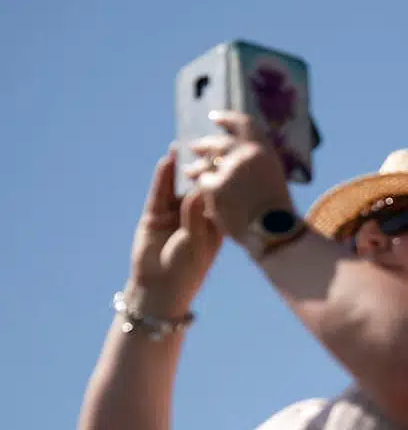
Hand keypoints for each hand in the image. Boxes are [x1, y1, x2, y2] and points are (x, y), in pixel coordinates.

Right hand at [127, 149, 222, 315]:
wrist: (161, 288)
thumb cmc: (187, 269)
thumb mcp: (197, 242)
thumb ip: (196, 216)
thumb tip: (199, 190)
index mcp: (215, 223)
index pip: (222, 195)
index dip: (225, 178)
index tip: (232, 157)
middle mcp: (195, 215)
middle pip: (200, 186)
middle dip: (203, 166)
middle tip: (209, 142)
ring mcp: (174, 214)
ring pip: (179, 185)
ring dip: (183, 166)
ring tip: (186, 144)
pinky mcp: (154, 215)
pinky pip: (160, 192)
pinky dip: (163, 177)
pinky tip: (167, 160)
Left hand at [182, 112, 294, 243]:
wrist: (275, 232)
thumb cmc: (279, 212)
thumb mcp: (273, 179)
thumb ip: (256, 165)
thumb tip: (240, 156)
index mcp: (263, 150)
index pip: (243, 123)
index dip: (227, 118)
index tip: (215, 117)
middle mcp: (245, 155)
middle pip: (218, 143)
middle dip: (204, 144)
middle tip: (195, 146)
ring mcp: (228, 170)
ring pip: (205, 163)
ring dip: (196, 166)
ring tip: (189, 171)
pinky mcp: (215, 188)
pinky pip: (202, 184)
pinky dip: (201, 188)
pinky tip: (195, 191)